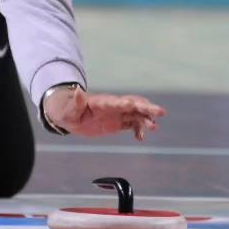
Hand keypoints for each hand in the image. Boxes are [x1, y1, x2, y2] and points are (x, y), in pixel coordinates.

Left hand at [45, 87, 165, 140]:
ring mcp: (117, 114)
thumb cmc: (68, 110)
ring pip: (136, 115)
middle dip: (147, 108)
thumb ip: (76, 102)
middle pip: (133, 105)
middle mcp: (113, 106)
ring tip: (154, 127)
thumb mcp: (69, 109)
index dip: (126, 103)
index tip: (135, 106)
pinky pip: (132, 124)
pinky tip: (141, 138)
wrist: (70, 114)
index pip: (117, 102)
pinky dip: (139, 129)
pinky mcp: (117, 122)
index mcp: (102, 102)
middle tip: (160, 112)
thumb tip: (76, 90)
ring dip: (146, 120)